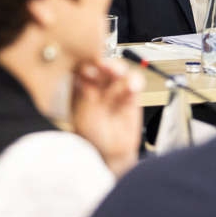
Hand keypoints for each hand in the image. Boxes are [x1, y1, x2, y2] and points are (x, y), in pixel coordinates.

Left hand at [71, 59, 143, 176]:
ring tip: (116, 72)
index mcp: (80, 86)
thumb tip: (88, 76)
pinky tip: (132, 86)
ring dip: (118, 68)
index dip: (85, 65)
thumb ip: (86, 97)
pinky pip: (135, 83)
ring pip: (119, 70)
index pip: (82, 67)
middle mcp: (98, 84)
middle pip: (102, 65)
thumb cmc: (91, 137)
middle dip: (102, 63)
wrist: (109, 153)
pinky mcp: (131, 95)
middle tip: (102, 65)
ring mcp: (115, 88)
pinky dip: (134, 81)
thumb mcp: (83, 118)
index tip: (85, 68)